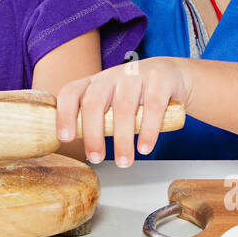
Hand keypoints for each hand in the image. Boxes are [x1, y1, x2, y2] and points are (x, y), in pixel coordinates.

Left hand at [55, 56, 195, 166]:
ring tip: (124, 161)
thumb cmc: (137, 95)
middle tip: (96, 158)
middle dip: (92, 134)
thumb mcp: (111, 101)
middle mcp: (111, 76)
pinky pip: (153, 106)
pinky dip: (148, 130)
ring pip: (123, 107)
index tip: (65, 138)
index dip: (64, 115)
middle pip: (94, 102)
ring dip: (122, 139)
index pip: (71, 92)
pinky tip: (144, 147)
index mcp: (94, 82)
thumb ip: (97, 119)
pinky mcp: (160, 79)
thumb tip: (81, 148)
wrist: (172, 75)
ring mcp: (135, 75)